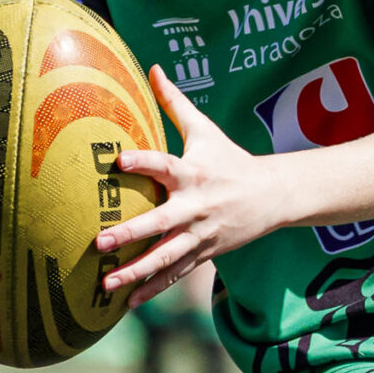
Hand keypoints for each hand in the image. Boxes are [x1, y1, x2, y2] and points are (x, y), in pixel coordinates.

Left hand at [98, 68, 291, 305]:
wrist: (273, 196)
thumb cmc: (230, 158)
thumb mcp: (206, 131)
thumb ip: (176, 103)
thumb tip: (154, 68)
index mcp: (193, 173)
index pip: (165, 164)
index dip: (142, 161)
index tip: (118, 160)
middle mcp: (196, 206)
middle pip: (161, 223)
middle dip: (131, 234)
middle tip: (99, 242)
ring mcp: (201, 235)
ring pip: (166, 258)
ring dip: (136, 273)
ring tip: (106, 284)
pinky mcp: (204, 254)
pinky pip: (175, 275)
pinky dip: (153, 289)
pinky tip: (127, 304)